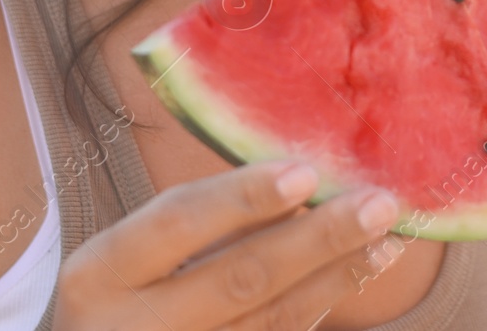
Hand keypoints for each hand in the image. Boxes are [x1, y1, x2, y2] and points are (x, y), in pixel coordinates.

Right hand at [53, 160, 403, 329]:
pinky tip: (356, 273)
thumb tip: (296, 184)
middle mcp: (133, 327)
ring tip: (387, 238)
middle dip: (318, 239)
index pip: (176, 222)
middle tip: (379, 204)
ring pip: (271, 320)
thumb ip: (198, 221)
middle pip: (239, 278)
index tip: (305, 171)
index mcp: (99, 274)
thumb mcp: (130, 254)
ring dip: (337, 276)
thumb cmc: (119, 294)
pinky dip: (321, 304)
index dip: (242, 197)